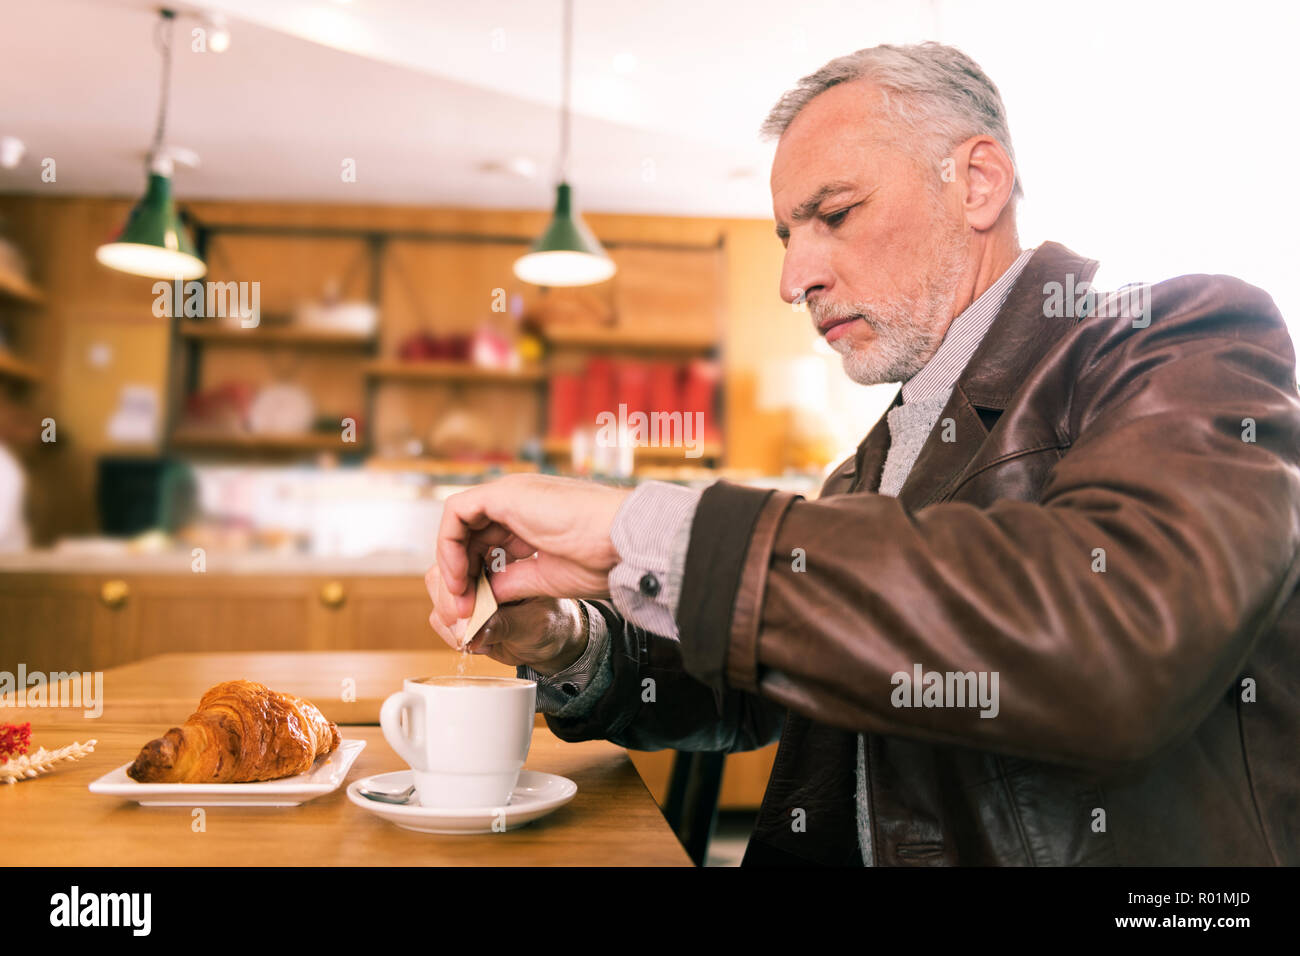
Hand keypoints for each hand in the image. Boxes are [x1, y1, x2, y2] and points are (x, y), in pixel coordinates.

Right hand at [425, 561, 588, 673]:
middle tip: (467, 622)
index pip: (464, 538)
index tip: (461, 592)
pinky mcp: (462, 603)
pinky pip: (440, 613)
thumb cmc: (556, 622)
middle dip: (451, 597)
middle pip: (444, 564)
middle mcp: (485, 559)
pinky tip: (478, 641)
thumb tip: (475, 631)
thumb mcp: (537, 623)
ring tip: (478, 635)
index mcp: (508, 546)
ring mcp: (471, 581)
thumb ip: (507, 625)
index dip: (454, 561)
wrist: (558, 640)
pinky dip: (452, 631)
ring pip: (438, 587)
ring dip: (450, 617)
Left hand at [433, 473, 630, 619]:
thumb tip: (484, 593)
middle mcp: (518, 501)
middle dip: (459, 571)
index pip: (489, 542)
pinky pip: (457, 513)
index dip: (476, 574)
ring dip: (451, 561)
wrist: (622, 542)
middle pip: (470, 532)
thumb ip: (513, 580)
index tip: (474, 607)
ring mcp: (510, 493)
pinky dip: (450, 545)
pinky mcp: (504, 493)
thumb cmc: (602, 557)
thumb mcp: (546, 576)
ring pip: (459, 522)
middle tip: (460, 607)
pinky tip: (459, 577)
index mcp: (532, 518)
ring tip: (458, 597)